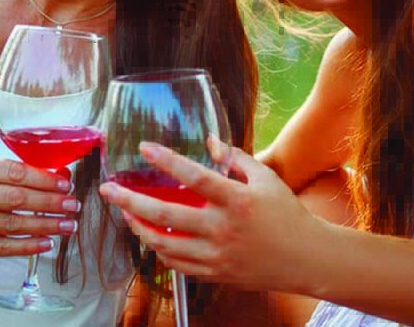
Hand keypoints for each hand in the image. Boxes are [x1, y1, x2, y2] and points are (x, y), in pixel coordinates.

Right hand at [0, 158, 80, 262]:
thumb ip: (24, 175)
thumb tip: (63, 175)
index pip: (14, 172)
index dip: (43, 179)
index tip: (65, 185)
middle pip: (15, 198)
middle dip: (49, 203)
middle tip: (72, 205)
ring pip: (12, 224)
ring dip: (45, 225)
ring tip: (67, 225)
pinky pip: (3, 247)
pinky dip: (29, 245)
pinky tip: (47, 242)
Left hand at [99, 140, 322, 292]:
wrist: (305, 258)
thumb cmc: (287, 215)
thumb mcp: (266, 178)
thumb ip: (235, 158)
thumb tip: (210, 141)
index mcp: (236, 201)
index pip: (194, 177)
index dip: (166, 160)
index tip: (145, 148)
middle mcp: (222, 229)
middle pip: (164, 216)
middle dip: (129, 201)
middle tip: (108, 189)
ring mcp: (216, 255)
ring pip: (162, 244)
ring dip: (137, 227)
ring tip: (124, 212)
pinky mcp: (214, 273)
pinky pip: (176, 264)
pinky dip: (158, 250)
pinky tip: (150, 235)